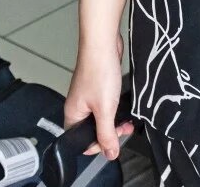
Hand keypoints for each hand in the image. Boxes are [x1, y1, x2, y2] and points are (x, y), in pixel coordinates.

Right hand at [67, 34, 134, 159]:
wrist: (103, 44)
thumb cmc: (98, 71)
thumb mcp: (105, 109)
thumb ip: (107, 133)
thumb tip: (110, 154)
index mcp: (73, 114)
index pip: (81, 142)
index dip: (98, 146)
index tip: (113, 143)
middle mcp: (78, 107)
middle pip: (93, 131)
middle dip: (110, 133)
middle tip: (123, 129)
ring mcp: (88, 97)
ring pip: (101, 118)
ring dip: (115, 121)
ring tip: (126, 119)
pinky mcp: (98, 87)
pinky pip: (106, 105)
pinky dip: (116, 107)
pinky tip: (123, 105)